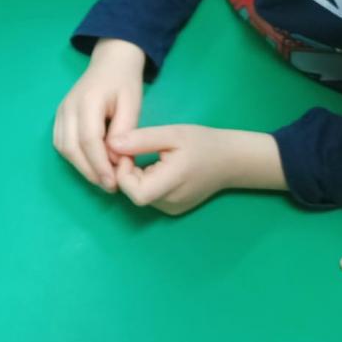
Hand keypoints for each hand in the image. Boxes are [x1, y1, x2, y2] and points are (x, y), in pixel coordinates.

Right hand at [53, 39, 146, 191]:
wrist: (110, 62)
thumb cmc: (124, 82)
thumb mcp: (133, 104)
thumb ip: (124, 131)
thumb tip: (115, 159)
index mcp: (87, 101)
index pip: (89, 140)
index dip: (100, 164)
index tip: (114, 182)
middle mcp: (68, 107)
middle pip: (71, 147)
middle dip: (89, 171)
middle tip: (109, 186)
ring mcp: (60, 111)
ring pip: (63, 147)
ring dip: (80, 167)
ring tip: (102, 178)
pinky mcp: (59, 117)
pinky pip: (60, 142)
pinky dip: (74, 158)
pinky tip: (90, 165)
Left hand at [110, 126, 284, 215]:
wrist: (231, 160)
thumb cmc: (203, 143)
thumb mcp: (171, 134)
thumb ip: (140, 140)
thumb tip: (110, 144)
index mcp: (173, 184)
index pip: (135, 192)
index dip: (123, 172)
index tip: (128, 152)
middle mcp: (171, 202)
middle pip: (134, 193)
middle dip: (127, 171)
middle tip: (135, 149)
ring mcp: (173, 208)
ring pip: (140, 194)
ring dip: (135, 175)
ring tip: (149, 155)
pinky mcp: (173, 208)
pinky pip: (149, 196)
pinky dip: (145, 181)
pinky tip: (156, 165)